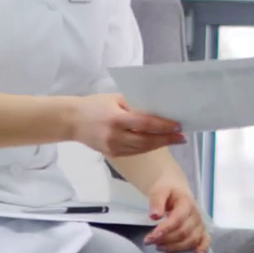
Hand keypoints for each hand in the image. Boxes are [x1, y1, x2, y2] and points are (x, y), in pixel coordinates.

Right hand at [68, 94, 184, 157]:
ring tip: (174, 140)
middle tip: (182, 137)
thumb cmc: (94, 104)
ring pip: (142, 149)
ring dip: (159, 145)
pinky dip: (147, 148)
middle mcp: (115, 136)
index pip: (145, 124)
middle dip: (166, 139)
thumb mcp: (114, 98)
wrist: (71, 120)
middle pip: (146, 140)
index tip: (178, 126)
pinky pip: (134, 152)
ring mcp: (113, 147)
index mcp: (116, 119)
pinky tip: (157, 143)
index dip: (163, 126)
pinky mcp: (112, 154)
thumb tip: (156, 109)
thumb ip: (134, 104)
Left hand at [144, 180, 210, 252]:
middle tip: (149, 241)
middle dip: (165, 240)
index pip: (177, 220)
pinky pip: (205, 240)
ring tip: (159, 247)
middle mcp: (195, 215)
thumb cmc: (166, 190)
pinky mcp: (201, 230)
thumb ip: (156, 202)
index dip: (164, 230)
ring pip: (191, 240)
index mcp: (186, 203)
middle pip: (183, 232)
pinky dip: (203, 248)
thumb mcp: (158, 191)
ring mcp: (199, 223)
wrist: (175, 188)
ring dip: (175, 247)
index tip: (150, 238)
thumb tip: (155, 216)